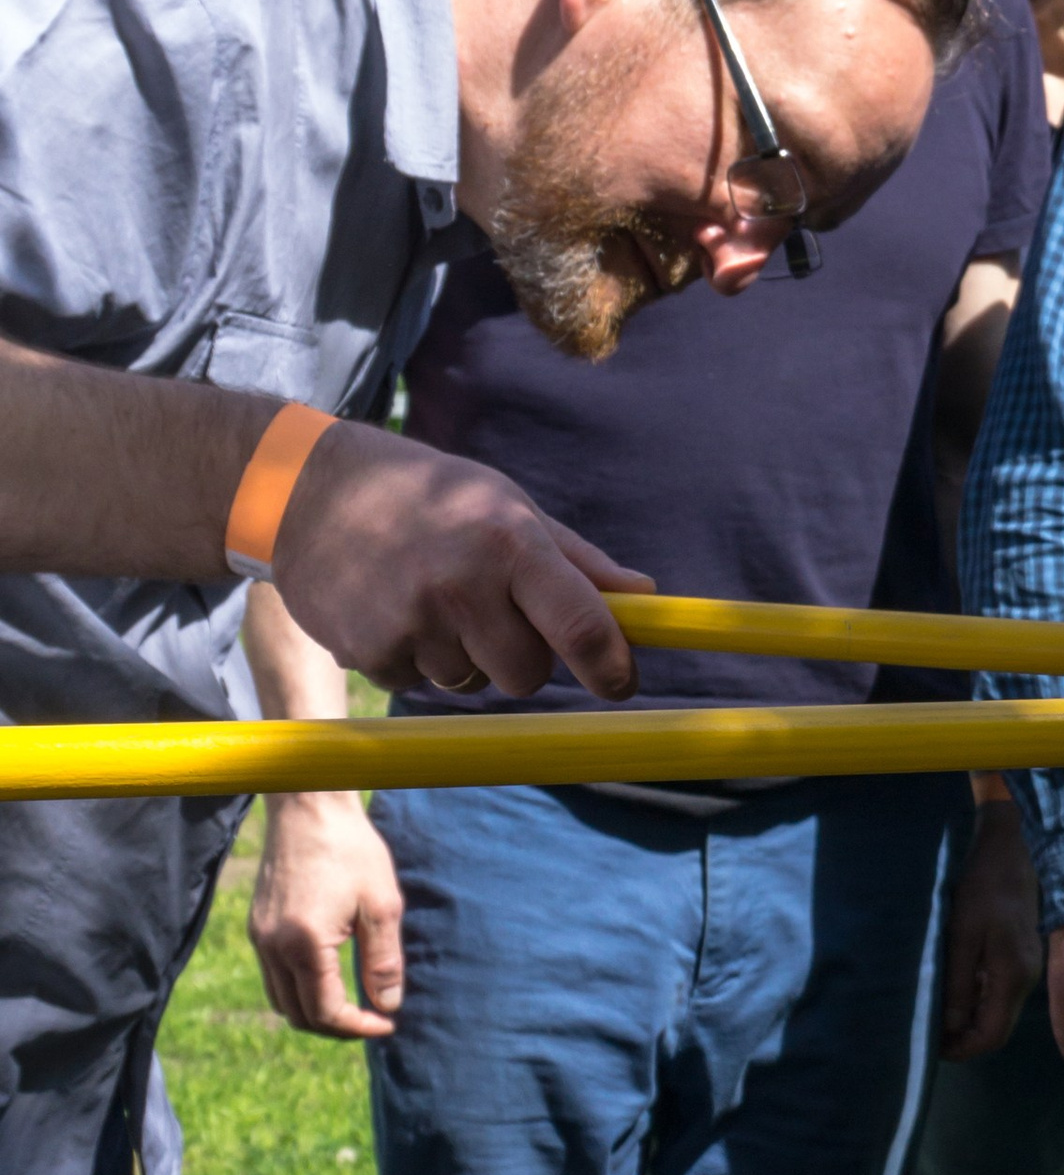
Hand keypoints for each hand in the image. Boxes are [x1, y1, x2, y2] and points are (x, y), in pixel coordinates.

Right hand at [251, 792, 406, 1039]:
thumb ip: (383, 962)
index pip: (326, 1012)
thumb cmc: (351, 849)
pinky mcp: (257, 924)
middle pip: (298, 1015)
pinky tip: (331, 978)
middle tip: (373, 1019)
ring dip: (315, 1012)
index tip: (388, 1024)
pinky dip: (300, 990)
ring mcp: (259, 936)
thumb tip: (387, 1007)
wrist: (308, 805)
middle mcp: (273, 946)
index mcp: (304, 944)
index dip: (359, 1027)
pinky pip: (274, 975)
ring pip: (281, 999)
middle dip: (337, 1027)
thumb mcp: (382, 905)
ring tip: (353, 1006)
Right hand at [272, 420, 650, 700]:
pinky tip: (392, 608)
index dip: (612, 667)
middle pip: (528, 675)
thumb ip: (576, 560)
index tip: (621, 684)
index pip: (582, 626)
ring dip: (463, 655)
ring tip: (428, 596)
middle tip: (490, 611)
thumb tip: (647, 597)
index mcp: (509, 541)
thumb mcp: (503, 504)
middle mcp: (463, 584)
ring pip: (472, 683)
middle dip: (521, 657)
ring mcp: (413, 621)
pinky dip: (415, 659)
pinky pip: (420, 684)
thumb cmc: (425, 495)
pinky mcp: (370, 651)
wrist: (306, 490)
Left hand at [941, 794, 1043, 1061]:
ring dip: (968, 1020)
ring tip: (936, 1014)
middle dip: (963, 1038)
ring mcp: (1026, 970)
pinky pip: (999, 993)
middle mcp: (1024, 981)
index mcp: (1012, 978)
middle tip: (928, 1034)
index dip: (961, 1049)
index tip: (931, 1048)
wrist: (1012, 850)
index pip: (990, 1036)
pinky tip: (954, 991)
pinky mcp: (1021, 958)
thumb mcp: (962, 936)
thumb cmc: (983, 889)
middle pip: (995, 1029)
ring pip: (997, 1012)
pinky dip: (976, 1001)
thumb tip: (950, 1027)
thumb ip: (958, 983)